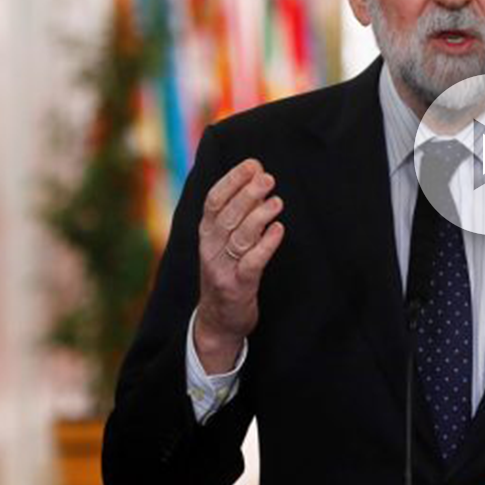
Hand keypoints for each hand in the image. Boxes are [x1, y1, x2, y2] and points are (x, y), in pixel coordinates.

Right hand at [194, 158, 285, 373]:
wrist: (218, 320)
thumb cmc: (227, 272)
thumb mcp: (224, 242)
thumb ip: (238, 213)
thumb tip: (257, 177)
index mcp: (206, 234)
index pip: (214, 201)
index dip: (232, 180)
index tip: (252, 164)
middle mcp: (211, 248)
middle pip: (228, 215)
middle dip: (248, 194)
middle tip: (268, 177)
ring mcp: (223, 268)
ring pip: (240, 237)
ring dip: (259, 217)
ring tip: (277, 201)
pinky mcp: (238, 286)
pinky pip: (252, 263)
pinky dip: (265, 246)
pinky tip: (278, 231)